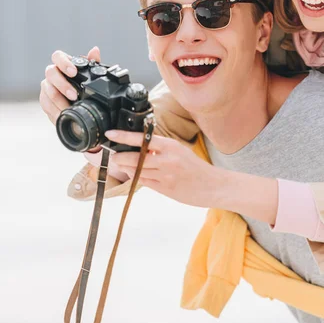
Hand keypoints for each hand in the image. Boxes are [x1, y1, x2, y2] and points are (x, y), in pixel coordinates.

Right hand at [39, 46, 100, 124]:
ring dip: (59, 100)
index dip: (64, 63)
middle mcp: (53, 73)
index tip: (73, 72)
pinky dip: (55, 110)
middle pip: (50, 72)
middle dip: (62, 85)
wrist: (79, 105)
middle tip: (74, 95)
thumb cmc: (84, 85)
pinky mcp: (44, 99)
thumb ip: (93, 62)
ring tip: (69, 107)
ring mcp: (47, 86)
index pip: (58, 56)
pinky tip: (62, 114)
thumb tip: (95, 50)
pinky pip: (46, 103)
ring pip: (47, 90)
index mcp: (63, 63)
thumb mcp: (92, 74)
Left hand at [104, 130, 222, 207]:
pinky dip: (136, 177)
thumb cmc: (195, 168)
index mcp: (171, 146)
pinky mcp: (165, 188)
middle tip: (114, 156)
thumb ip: (160, 149)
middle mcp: (167, 160)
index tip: (110, 134)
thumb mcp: (180, 151)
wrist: (212, 186)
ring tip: (122, 165)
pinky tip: (135, 174)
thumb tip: (139, 148)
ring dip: (126, 168)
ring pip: (136, 171)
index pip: (142, 139)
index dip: (124, 136)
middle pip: (135, 157)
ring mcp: (165, 175)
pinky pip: (143, 181)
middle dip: (120, 157)